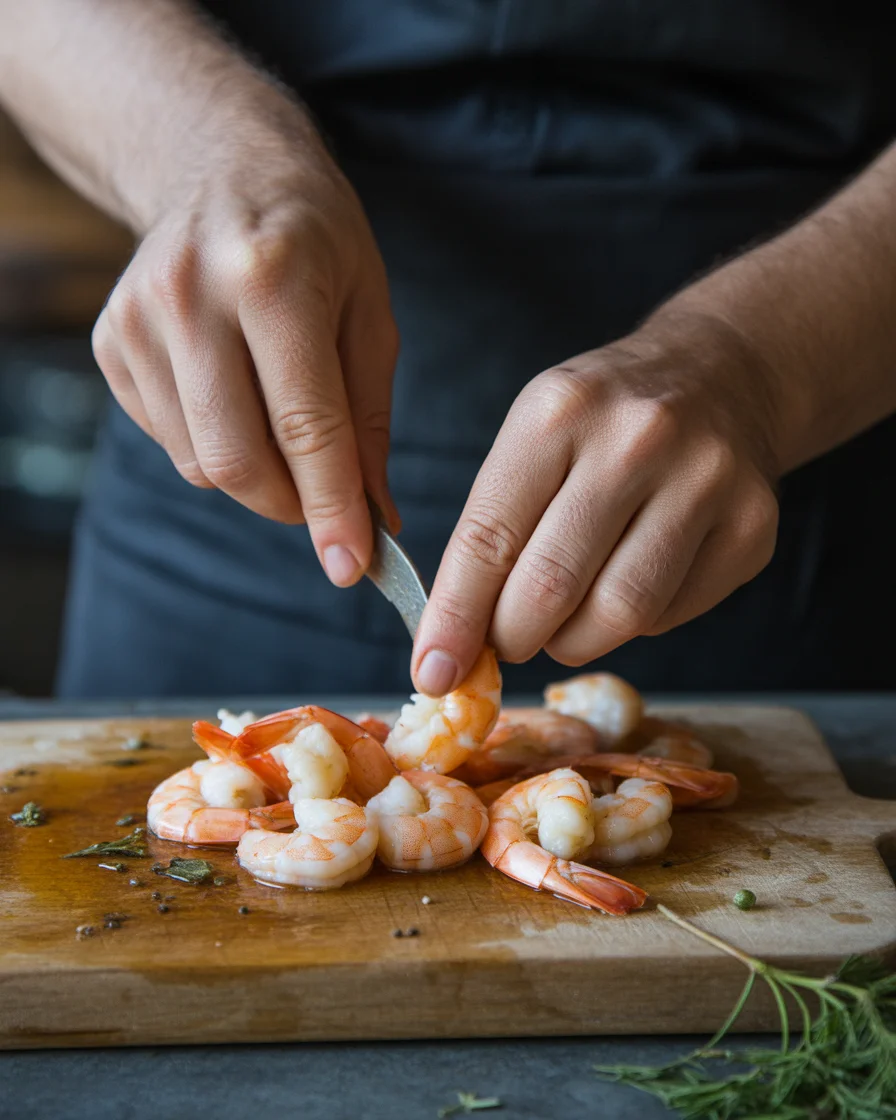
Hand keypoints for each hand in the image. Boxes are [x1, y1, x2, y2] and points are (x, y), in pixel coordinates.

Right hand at [92, 122, 398, 585]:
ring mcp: (139, 317)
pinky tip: (236, 395)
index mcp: (274, 277)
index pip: (306, 425)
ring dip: (255, 477)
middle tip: (325, 508)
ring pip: (201, 463)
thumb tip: (374, 518)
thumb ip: (368, 420)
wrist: (222, 165)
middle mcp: (194, 295)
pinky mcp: (110, 340)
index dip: (331, 508)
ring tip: (284, 427)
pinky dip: (213, 447)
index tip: (353, 566)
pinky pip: (169, 441)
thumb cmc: (316, 240)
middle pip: (238, 459)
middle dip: (291, 506)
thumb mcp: (369, 313)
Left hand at [411, 313, 781, 694]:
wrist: (722, 375)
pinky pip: (670, 616)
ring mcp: (706, 482)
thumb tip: (451, 648)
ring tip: (562, 617)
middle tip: (504, 640)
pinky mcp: (753, 527)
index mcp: (559, 411)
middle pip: (552, 587)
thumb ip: (492, 531)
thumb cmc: (604, 420)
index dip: (455, 618)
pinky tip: (626, 581)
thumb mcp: (534, 437)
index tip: (434, 671)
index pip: (490, 538)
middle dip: (512, 636)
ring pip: (619, 615)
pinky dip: (632, 624)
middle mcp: (637, 439)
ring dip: (572, 639)